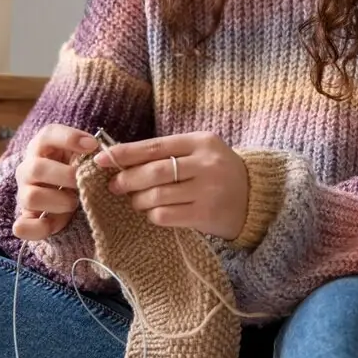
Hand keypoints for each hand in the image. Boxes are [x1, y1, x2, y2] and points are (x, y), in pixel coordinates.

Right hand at [11, 123, 100, 240]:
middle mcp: (28, 168)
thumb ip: (93, 154)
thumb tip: (104, 156)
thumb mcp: (85, 156)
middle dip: (66, 177)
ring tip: (74, 202)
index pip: (48, 134)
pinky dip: (37, 229)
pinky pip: (22, 226)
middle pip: (37, 168)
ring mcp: (25, 193)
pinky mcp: (27, 218)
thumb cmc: (80, 169)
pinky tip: (55, 225)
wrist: (69, 193)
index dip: (69, 139)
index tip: (93, 146)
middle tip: (83, 183)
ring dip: (58, 201)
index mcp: (43, 147)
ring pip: (31, 197)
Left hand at [94, 132, 249, 240]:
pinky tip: (153, 213)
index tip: (101, 160)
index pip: (154, 146)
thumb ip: (168, 153)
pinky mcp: (206, 214)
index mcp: (201, 142)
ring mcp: (208, 189)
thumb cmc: (218, 172)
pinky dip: (152, 215)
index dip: (124, 153)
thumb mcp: (200, 153)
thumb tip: (121, 159)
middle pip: (153, 172)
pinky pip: (166, 215)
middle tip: (115, 186)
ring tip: (136, 202)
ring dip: (138, 200)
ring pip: (157, 195)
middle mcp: (206, 163)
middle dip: (127, 180)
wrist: (256, 198)